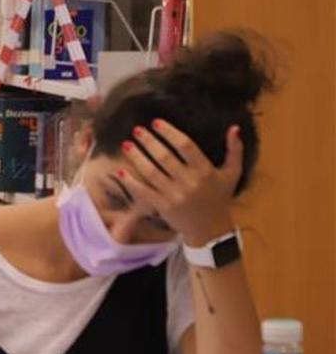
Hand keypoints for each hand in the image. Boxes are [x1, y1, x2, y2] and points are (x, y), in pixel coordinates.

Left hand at [121, 119, 241, 244]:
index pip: (185, 146)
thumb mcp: (232, 174)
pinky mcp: (163, 207)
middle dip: (148, 141)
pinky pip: (143, 191)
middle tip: (137, 129)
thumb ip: (234, 150)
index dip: (169, 132)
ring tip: (126, 144)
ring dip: (136, 157)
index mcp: (205, 171)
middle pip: (164, 157)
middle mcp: (189, 182)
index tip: (156, 122)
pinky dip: (130, 181)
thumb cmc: (220, 198)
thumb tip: (234, 127)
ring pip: (151, 172)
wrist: (211, 230)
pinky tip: (119, 170)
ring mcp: (174, 195)